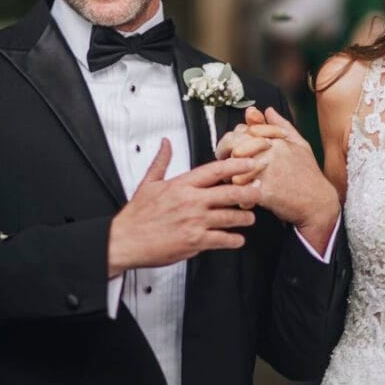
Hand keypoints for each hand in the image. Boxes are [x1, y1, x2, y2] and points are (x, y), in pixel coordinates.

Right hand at [107, 140, 261, 274]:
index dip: (236, 165)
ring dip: (244, 218)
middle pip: (230, 193)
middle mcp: (191, 201)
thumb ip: (161, 162)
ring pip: (230, 217)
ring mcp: (194, 221)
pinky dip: (233, 240)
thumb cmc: (137, 215)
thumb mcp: (148, 183)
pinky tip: (237, 239)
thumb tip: (165, 143)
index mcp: (181, 185)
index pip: (214, 170)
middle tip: (259, 191)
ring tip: (250, 218)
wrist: (125, 241)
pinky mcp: (195, 241)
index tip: (250, 162)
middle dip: (249, 192)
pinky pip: (222, 239)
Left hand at [238, 107, 339, 251]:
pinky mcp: (265, 191)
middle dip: (224, 153)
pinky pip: (241, 189)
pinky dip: (239, 193)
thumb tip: (267, 110)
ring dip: (229, 174)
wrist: (319, 203)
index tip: (231, 147)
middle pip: (235, 145)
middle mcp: (271, 151)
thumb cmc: (309, 175)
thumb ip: (281, 125)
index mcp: (276, 139)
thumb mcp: (300, 144)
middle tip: (224, 163)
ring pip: (234, 167)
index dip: (233, 138)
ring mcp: (268, 170)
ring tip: (233, 181)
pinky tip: (243, 198)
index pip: (243, 130)